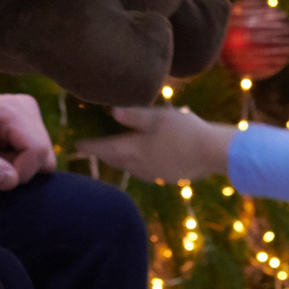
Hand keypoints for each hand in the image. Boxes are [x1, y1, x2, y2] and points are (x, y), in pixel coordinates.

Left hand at [0, 91, 53, 189]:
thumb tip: (13, 181)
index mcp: (8, 109)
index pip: (38, 152)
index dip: (19, 174)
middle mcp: (24, 106)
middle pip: (44, 156)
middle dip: (18, 169)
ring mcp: (26, 112)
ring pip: (41, 157)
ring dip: (15, 166)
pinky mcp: (24, 122)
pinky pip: (34, 154)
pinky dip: (14, 161)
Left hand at [75, 106, 235, 183]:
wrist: (211, 152)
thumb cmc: (183, 129)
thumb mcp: (157, 117)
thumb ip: (134, 116)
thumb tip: (112, 111)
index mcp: (133, 149)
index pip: (104, 149)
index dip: (90, 146)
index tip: (77, 146)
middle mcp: (139, 165)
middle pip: (115, 160)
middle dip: (104, 154)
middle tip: (95, 148)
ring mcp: (153, 174)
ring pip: (129, 167)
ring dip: (120, 160)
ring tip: (117, 152)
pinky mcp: (166, 177)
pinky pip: (144, 171)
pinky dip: (137, 164)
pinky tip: (144, 159)